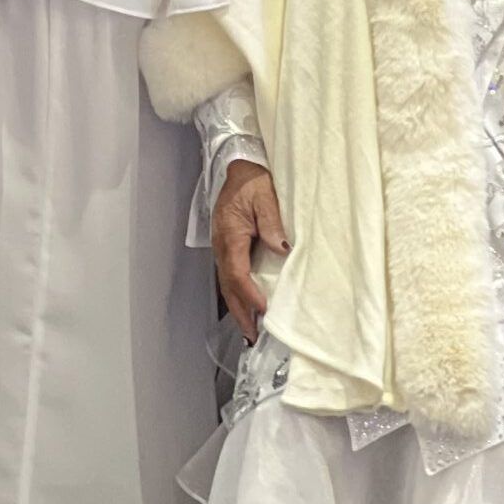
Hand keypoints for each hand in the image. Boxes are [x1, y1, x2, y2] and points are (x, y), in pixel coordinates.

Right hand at [212, 160, 288, 345]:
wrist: (236, 166)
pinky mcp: (227, 246)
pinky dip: (236, 294)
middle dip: (240, 312)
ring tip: (249, 330)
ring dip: (237, 308)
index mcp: (231, 235)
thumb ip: (272, 222)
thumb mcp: (265, 195)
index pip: (238, 272)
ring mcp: (222, 247)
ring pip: (227, 284)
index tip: (263, 310)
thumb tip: (281, 248)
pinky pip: (229, 275)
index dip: (250, 294)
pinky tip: (245, 306)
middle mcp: (222, 245)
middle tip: (252, 337)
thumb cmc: (252, 179)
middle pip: (228, 286)